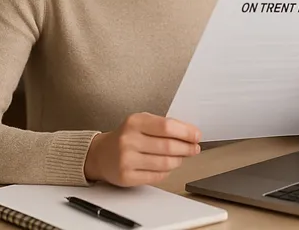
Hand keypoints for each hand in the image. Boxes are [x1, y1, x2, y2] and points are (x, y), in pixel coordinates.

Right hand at [84, 112, 201, 186]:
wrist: (101, 154)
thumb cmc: (126, 137)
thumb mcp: (141, 122)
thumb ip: (164, 125)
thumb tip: (191, 134)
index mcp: (134, 122)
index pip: (167, 126)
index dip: (186, 132)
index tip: (197, 136)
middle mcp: (129, 140)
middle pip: (168, 146)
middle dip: (187, 148)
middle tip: (194, 148)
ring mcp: (127, 159)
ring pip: (165, 163)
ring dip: (178, 160)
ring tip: (180, 157)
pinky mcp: (127, 177)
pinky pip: (156, 176)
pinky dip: (167, 172)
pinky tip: (167, 166)